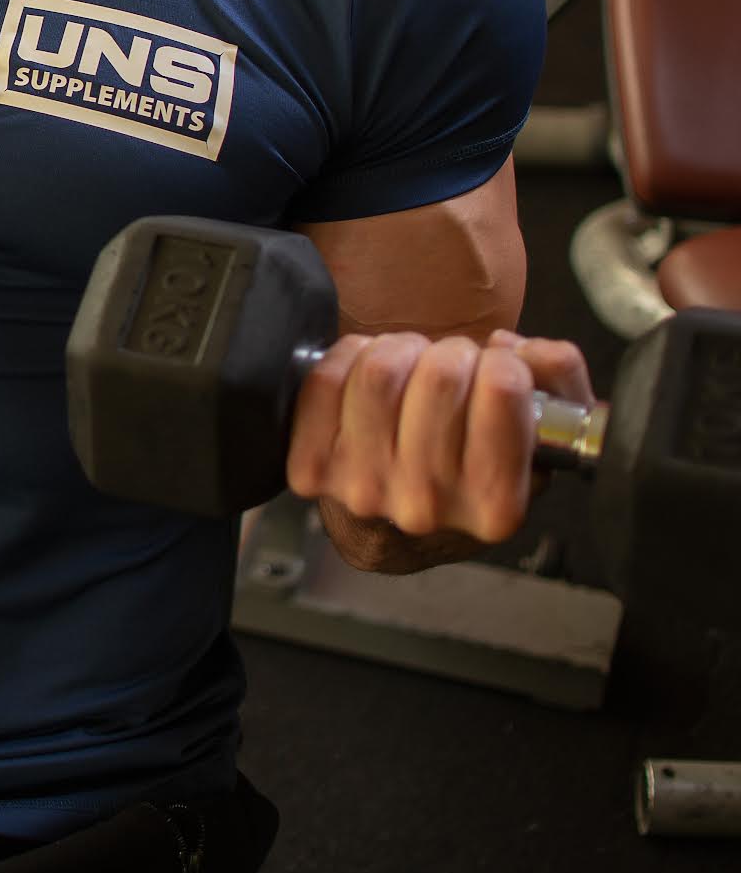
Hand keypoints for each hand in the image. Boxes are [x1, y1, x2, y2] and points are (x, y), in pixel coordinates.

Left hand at [284, 328, 596, 547]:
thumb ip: (559, 381)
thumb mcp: (541, 432)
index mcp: (495, 505)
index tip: (498, 373)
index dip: (504, 365)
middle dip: (453, 354)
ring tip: (413, 369)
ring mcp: (364, 488)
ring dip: (401, 351)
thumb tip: (520, 352)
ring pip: (381, 370)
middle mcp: (427, 505)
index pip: (504, 390)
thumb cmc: (472, 464)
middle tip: (454, 369)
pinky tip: (369, 377)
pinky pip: (327, 378)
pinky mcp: (312, 467)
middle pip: (442, 375)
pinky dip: (350, 358)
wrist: (399, 521)